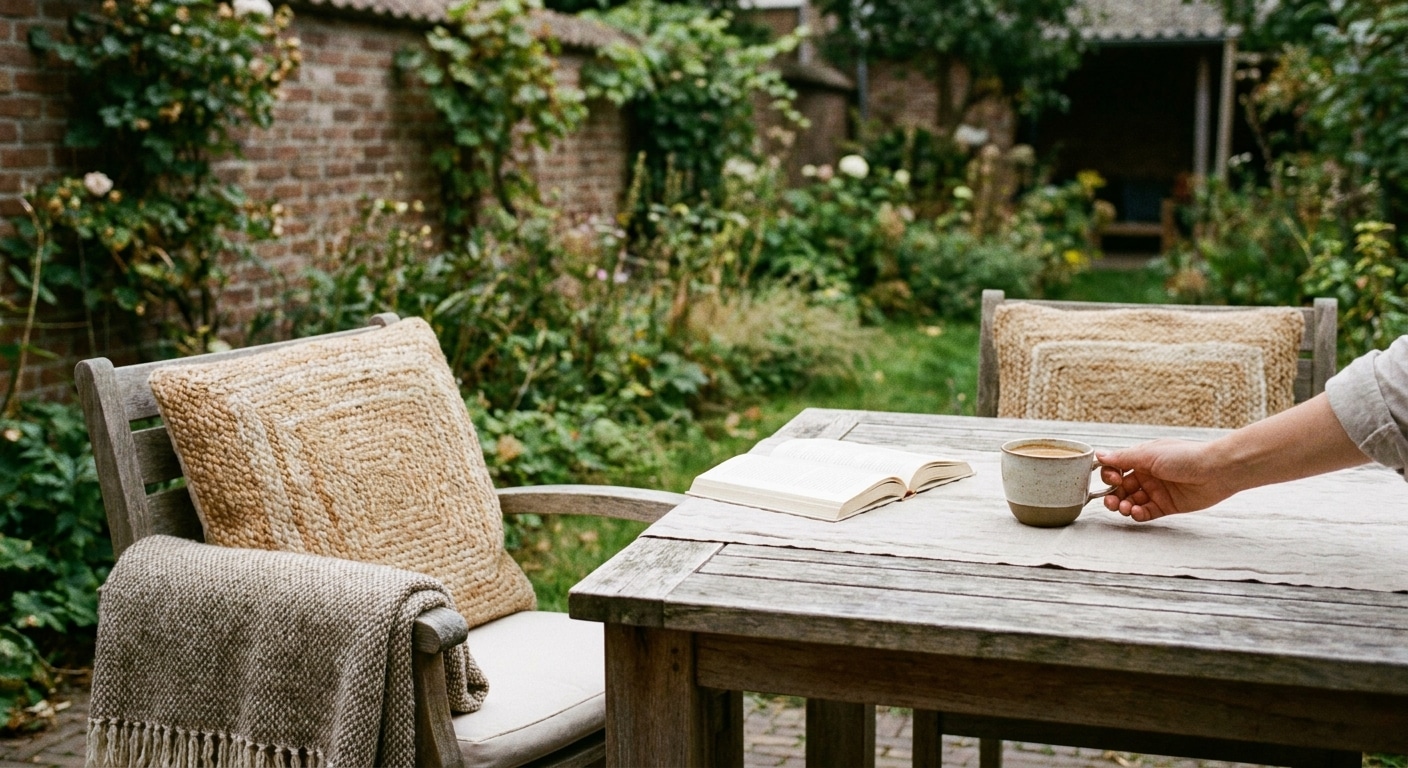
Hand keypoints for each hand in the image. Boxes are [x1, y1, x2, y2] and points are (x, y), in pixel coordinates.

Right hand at [1096, 440, 1236, 521]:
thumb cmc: (1185, 457)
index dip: (1110, 475)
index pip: (1116, 468)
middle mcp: (1148, 475)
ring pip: (1131, 501)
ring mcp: (1157, 491)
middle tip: (1111, 500)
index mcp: (1142, 459)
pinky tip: (1136, 512)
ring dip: (1123, 506)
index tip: (1112, 479)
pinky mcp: (1166, 506)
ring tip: (1124, 508)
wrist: (1215, 471)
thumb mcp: (1149, 454)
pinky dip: (1138, 514)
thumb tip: (1099, 455)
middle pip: (1121, 488)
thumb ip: (1123, 458)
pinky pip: (1146, 513)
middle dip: (1113, 494)